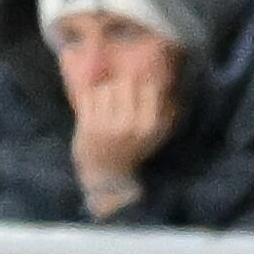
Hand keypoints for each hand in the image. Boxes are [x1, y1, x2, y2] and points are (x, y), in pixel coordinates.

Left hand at [71, 73, 172, 190]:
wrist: (107, 174)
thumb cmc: (133, 147)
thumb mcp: (155, 133)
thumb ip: (163, 109)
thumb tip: (165, 80)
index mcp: (151, 125)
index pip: (149, 86)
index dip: (140, 84)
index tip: (135, 92)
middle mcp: (131, 125)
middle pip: (125, 82)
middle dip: (120, 85)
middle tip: (117, 97)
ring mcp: (108, 126)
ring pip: (105, 87)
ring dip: (103, 91)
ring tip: (105, 105)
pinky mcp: (88, 127)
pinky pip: (88, 96)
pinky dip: (89, 98)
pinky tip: (92, 108)